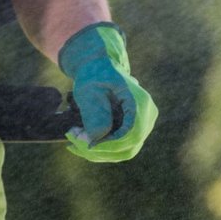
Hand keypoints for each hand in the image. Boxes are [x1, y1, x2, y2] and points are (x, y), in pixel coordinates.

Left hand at [58, 22, 157, 162]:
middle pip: (128, 147)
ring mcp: (143, 124)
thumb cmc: (94, 76)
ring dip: (98, 151)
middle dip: (100, 150)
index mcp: (139, 102)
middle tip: (74, 141)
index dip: (109, 144)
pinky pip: (120, 148)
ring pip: (123, 151)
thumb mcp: (90, 91)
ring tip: (75, 138)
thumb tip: (97, 140)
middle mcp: (147, 115)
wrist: (98, 68)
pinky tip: (81, 141)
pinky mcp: (134, 130)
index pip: (131, 134)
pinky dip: (100, 149)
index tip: (86, 144)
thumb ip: (95, 114)